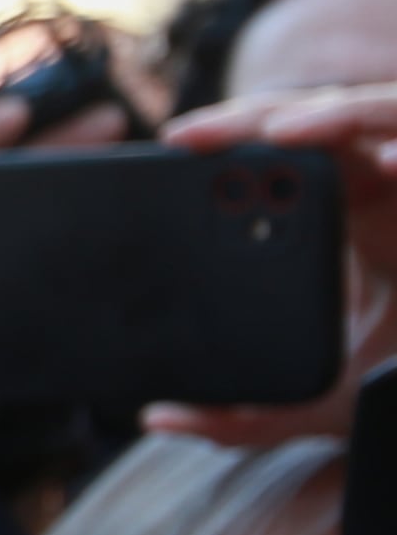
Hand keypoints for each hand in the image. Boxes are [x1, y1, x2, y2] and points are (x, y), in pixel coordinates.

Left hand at [155, 82, 396, 443]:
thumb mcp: (321, 404)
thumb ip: (243, 418)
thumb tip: (160, 417)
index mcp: (338, 218)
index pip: (277, 162)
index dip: (227, 146)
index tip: (171, 149)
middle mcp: (383, 188)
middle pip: (317, 128)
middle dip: (255, 120)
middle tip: (192, 135)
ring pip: (382, 118)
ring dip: (334, 116)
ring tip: (281, 133)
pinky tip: (391, 163)